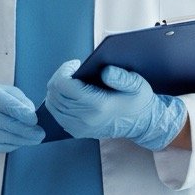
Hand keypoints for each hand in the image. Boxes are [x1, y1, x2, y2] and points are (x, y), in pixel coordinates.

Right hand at [0, 80, 44, 152]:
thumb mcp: (5, 91)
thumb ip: (19, 101)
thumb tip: (31, 114)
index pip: (3, 102)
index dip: (20, 112)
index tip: (35, 120)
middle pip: (2, 122)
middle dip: (24, 130)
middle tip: (39, 135)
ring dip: (18, 140)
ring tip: (32, 140)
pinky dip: (8, 146)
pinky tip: (18, 143)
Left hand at [45, 62, 186, 151]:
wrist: (141, 125)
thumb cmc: (138, 102)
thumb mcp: (137, 85)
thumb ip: (121, 77)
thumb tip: (104, 71)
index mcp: (97, 105)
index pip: (63, 85)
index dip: (64, 70)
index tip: (75, 64)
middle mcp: (84, 119)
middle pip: (54, 93)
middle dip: (59, 76)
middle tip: (72, 70)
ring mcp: (78, 127)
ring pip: (52, 103)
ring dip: (56, 88)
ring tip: (70, 79)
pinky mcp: (76, 131)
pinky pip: (56, 113)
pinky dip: (58, 100)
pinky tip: (69, 92)